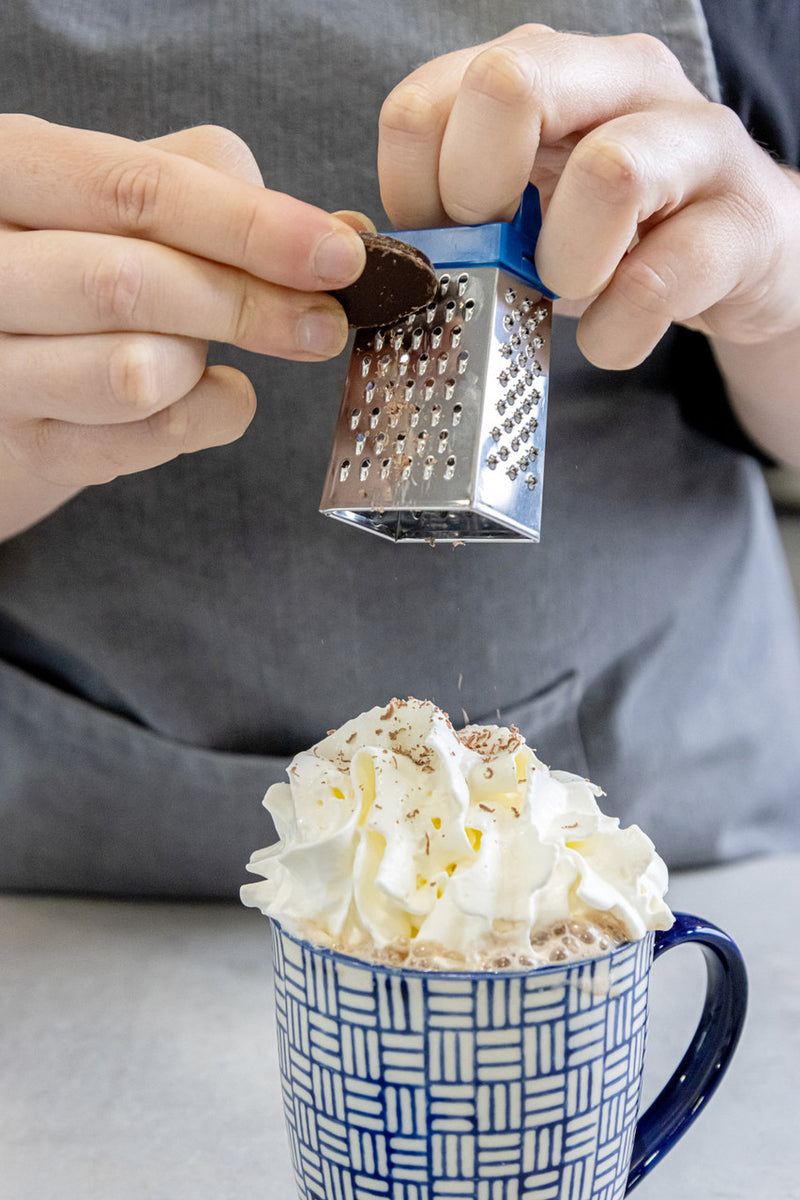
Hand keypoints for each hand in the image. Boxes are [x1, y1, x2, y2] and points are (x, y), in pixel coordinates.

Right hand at [0, 117, 366, 490]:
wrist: (11, 348)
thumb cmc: (82, 254)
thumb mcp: (132, 195)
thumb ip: (224, 192)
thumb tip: (338, 234)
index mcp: (10, 170)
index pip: (138, 189)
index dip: (251, 225)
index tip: (338, 256)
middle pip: (130, 284)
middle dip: (250, 307)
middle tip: (324, 322)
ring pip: (133, 373)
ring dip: (206, 363)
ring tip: (220, 350)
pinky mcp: (28, 441)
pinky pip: (142, 440)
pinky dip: (206, 418)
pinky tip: (215, 393)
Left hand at [378, 25, 799, 370]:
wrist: (737, 260)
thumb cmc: (609, 238)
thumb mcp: (518, 219)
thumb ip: (443, 222)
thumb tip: (354, 250)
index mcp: (544, 72)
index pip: (428, 100)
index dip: (414, 194)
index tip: (445, 246)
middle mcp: (618, 79)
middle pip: (510, 85)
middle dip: (477, 196)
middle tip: (497, 257)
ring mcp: (693, 140)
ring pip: (610, 172)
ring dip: (564, 264)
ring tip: (566, 290)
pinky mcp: (742, 220)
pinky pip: (661, 279)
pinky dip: (616, 330)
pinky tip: (612, 335)